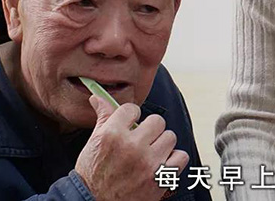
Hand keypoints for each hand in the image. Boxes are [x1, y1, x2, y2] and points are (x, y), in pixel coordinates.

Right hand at [75, 95, 189, 200]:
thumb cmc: (93, 174)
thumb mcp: (93, 143)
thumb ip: (103, 118)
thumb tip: (99, 97)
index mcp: (112, 135)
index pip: (132, 109)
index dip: (131, 117)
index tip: (129, 125)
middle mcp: (131, 146)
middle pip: (157, 121)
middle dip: (150, 130)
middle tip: (142, 140)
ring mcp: (148, 162)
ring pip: (170, 137)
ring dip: (162, 144)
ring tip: (150, 153)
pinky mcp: (161, 178)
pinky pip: (181, 156)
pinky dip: (174, 160)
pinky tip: (161, 164)